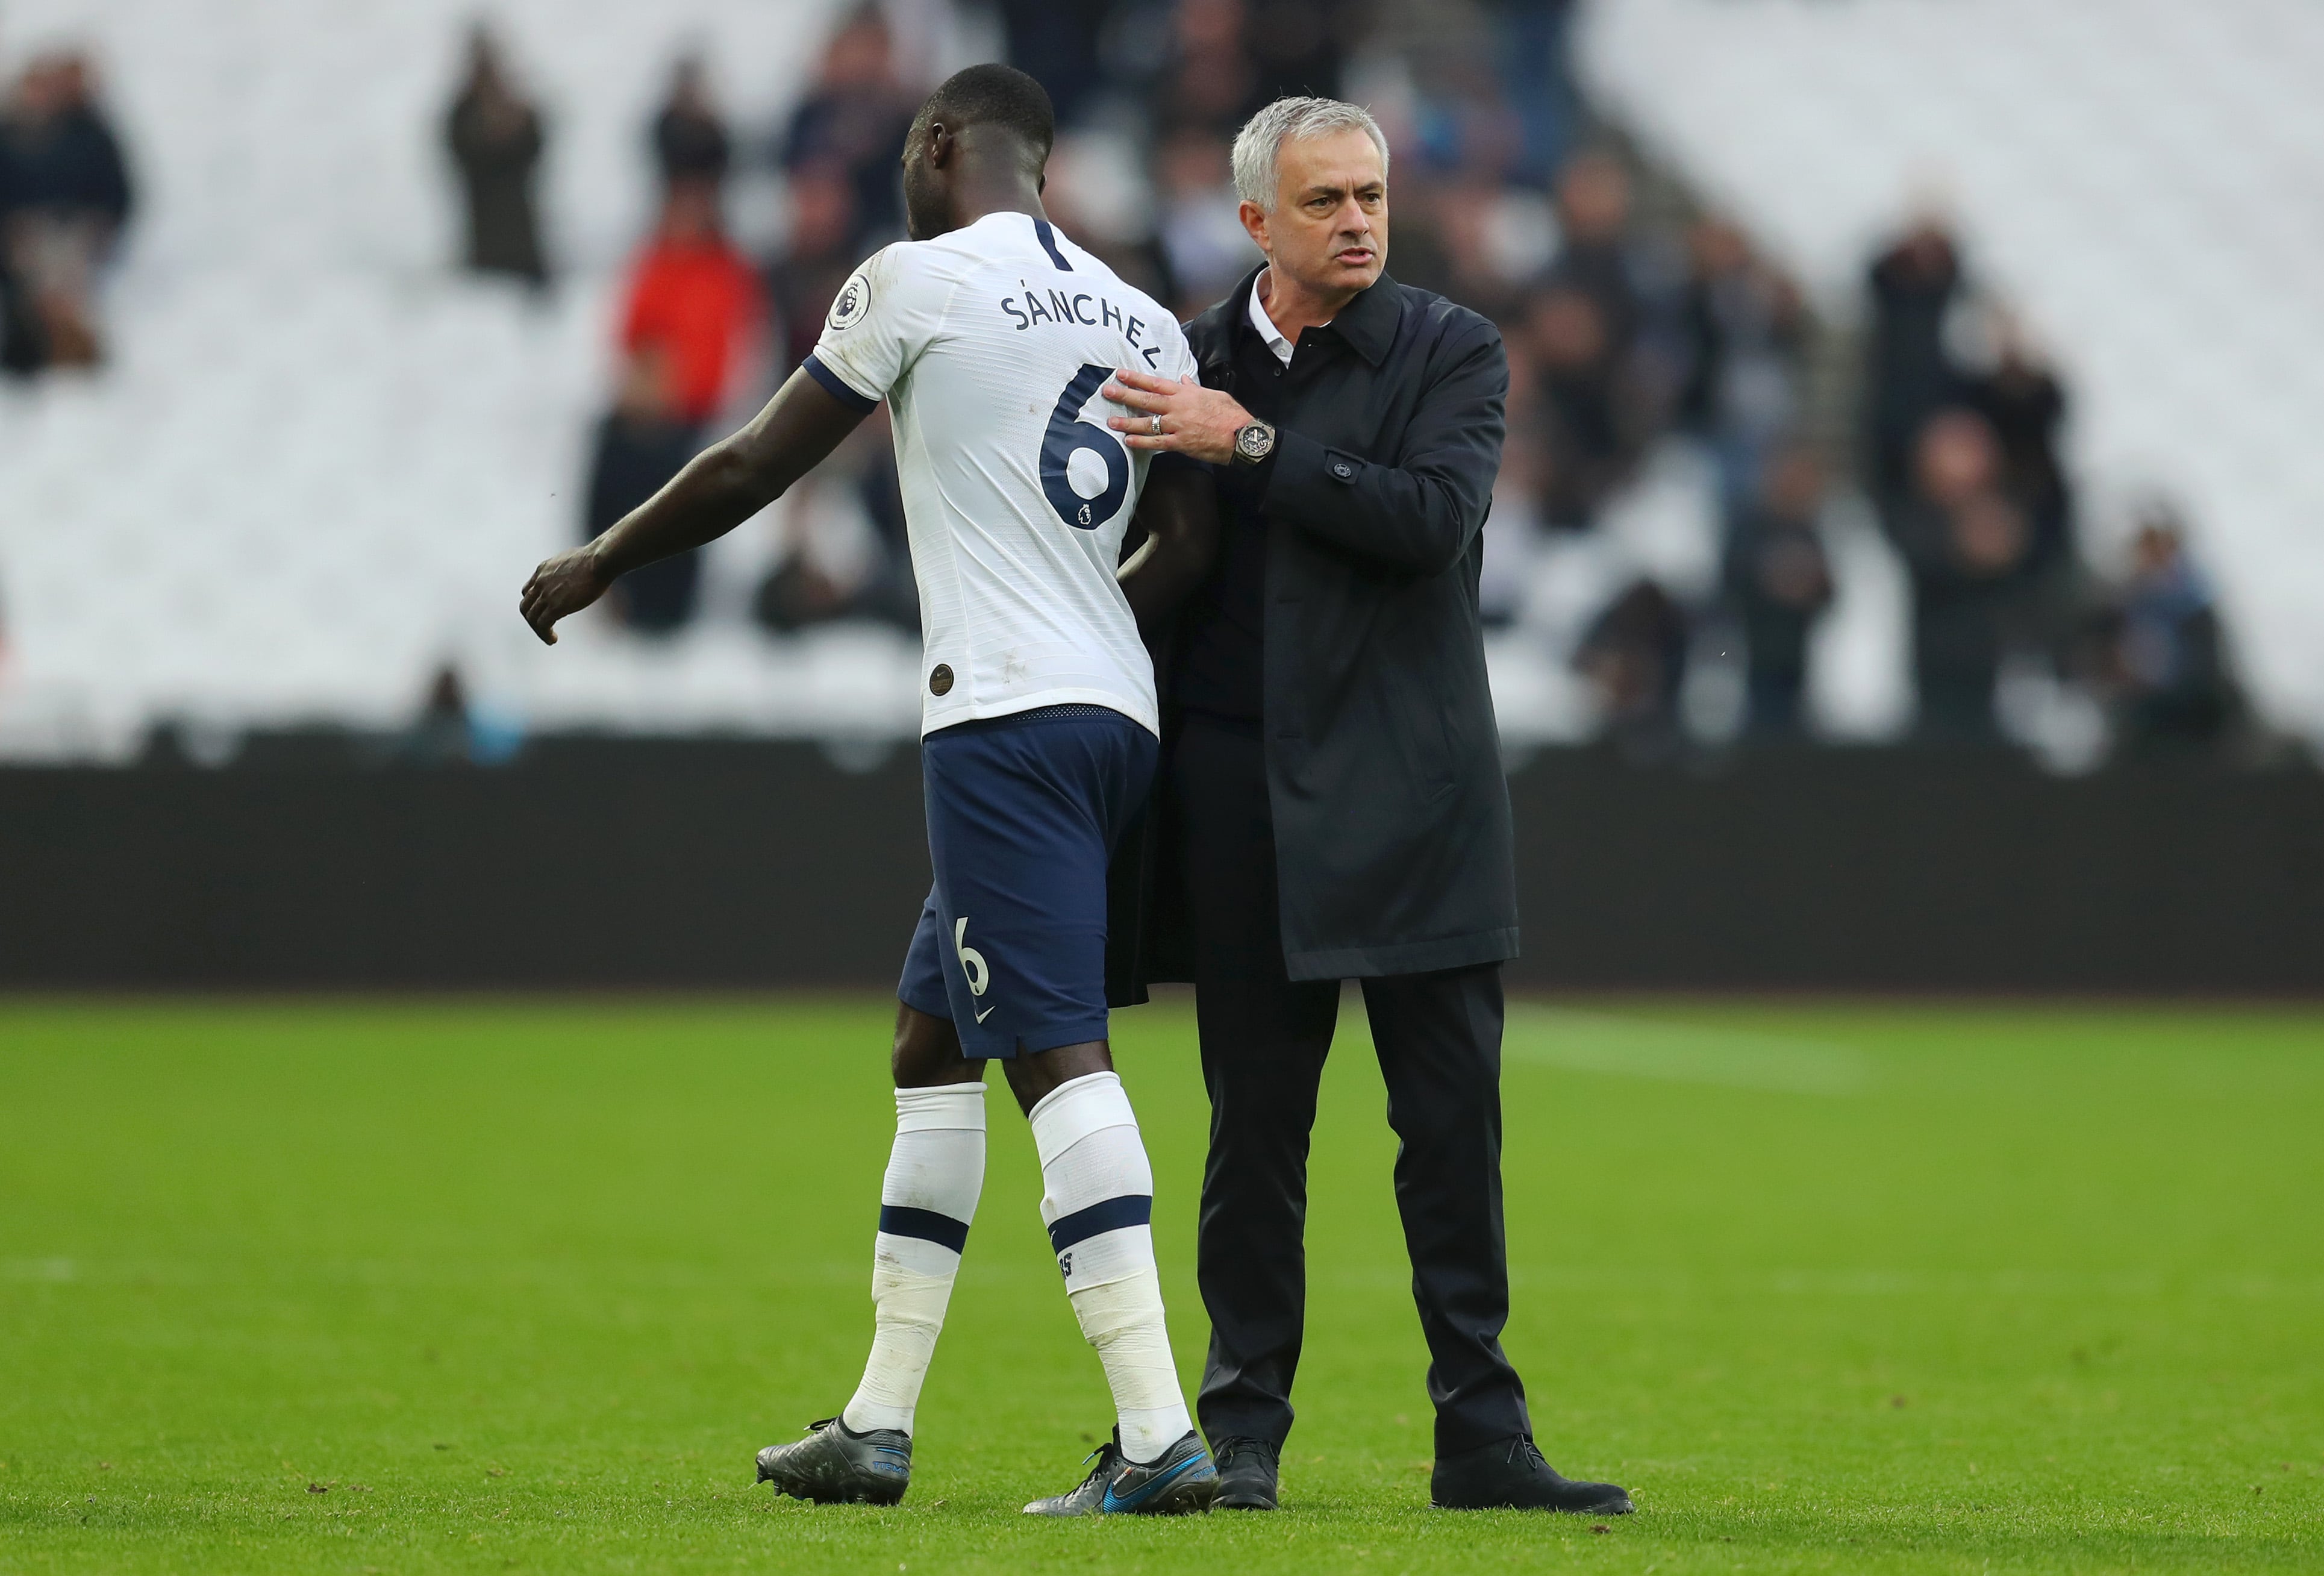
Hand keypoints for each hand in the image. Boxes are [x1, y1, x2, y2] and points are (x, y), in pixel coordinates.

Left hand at [519, 546, 610, 645]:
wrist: (599, 560)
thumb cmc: (597, 559)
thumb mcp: (574, 560)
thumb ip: (569, 570)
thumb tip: (580, 574)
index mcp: (543, 569)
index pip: (527, 590)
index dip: (533, 604)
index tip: (544, 612)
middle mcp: (540, 582)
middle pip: (525, 606)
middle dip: (532, 619)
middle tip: (544, 628)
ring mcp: (546, 594)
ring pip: (532, 618)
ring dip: (539, 630)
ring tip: (550, 638)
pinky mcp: (555, 606)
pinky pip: (543, 625)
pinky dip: (545, 634)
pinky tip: (553, 639)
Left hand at [1104, 367, 1254, 465]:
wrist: (1241, 436)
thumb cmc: (1230, 414)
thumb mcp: (1213, 394)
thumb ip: (1194, 388)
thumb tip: (1182, 380)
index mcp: (1185, 393)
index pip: (1155, 383)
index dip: (1136, 378)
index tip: (1121, 374)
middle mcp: (1178, 407)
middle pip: (1146, 400)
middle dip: (1125, 395)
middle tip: (1107, 392)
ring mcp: (1177, 426)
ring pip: (1147, 423)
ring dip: (1127, 422)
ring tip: (1111, 422)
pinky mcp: (1180, 443)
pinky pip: (1156, 443)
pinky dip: (1142, 443)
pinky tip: (1128, 442)